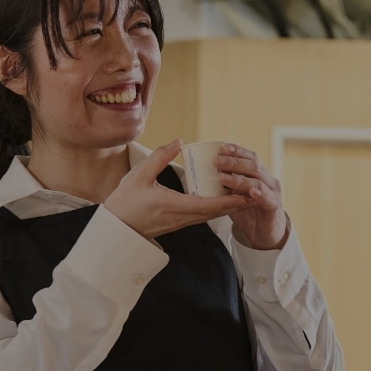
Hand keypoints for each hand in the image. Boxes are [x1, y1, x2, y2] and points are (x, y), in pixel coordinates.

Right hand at [104, 140, 248, 239]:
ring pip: (210, 216)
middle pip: (214, 213)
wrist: (116, 229)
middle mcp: (180, 218)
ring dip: (228, 208)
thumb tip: (178, 142)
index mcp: (172, 205)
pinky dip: (215, 210)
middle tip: (254, 194)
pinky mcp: (178, 224)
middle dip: (235, 205)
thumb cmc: (125, 202)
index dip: (228, 200)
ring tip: (245, 197)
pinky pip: (202, 217)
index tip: (244, 194)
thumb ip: (159, 157)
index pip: (207, 205)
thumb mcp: (139, 175)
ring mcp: (180, 223)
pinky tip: (223, 201)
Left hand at [218, 144, 287, 249]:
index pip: (250, 157)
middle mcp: (268, 180)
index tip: (222, 146)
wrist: (267, 232)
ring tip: (223, 177)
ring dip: (240, 178)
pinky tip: (251, 191)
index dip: (237, 150)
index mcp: (259, 174)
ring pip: (257, 181)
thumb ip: (226, 183)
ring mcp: (273, 193)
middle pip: (253, 165)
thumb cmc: (251, 211)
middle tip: (217, 161)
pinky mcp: (273, 207)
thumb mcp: (236, 193)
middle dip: (234, 162)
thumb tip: (204, 172)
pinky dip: (259, 194)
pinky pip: (267, 199)